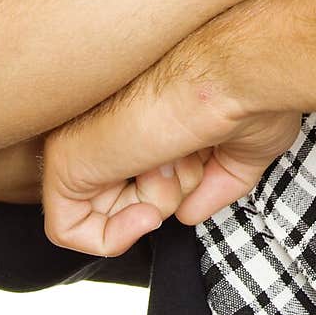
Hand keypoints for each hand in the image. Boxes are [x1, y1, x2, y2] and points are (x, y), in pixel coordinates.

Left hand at [40, 39, 303, 255]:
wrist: (236, 75)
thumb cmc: (249, 95)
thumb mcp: (238, 152)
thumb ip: (209, 186)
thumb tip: (184, 214)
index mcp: (142, 113)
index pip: (138, 172)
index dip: (178, 192)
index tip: (199, 178)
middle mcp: (108, 121)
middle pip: (121, 194)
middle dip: (165, 197)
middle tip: (187, 164)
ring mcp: (83, 138)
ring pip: (100, 210)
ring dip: (153, 206)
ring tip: (175, 160)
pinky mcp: (65, 159)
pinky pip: (66, 227)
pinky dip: (110, 239)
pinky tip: (146, 213)